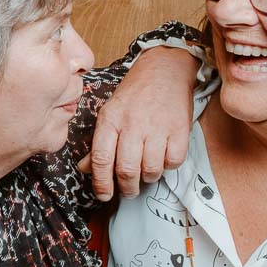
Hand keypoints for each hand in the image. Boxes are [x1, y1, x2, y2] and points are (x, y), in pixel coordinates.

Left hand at [81, 47, 197, 199]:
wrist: (165, 71)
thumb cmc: (134, 95)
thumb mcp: (109, 113)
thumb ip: (98, 142)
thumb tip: (86, 168)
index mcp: (110, 120)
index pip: (101, 158)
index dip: (101, 182)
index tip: (103, 195)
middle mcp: (133, 124)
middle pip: (126, 169)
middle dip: (126, 188)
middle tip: (127, 192)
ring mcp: (158, 128)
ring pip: (150, 169)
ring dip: (147, 179)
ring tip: (145, 174)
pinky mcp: (180, 130)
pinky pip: (173, 161)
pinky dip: (167, 166)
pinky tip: (162, 158)